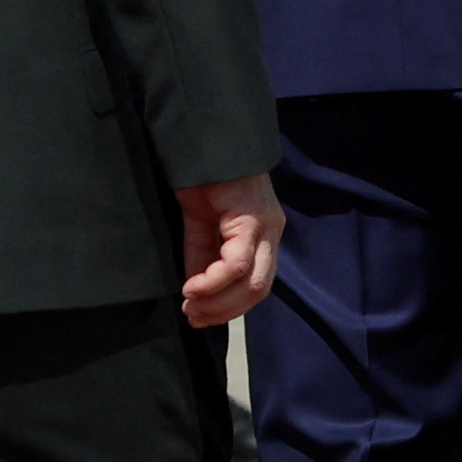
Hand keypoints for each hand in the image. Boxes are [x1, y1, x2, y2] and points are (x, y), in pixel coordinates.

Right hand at [176, 170, 285, 326]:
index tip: (198, 318)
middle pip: (259, 291)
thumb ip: (201, 257)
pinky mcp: (253, 219)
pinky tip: (192, 286)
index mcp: (262, 236)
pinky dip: (213, 281)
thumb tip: (194, 292)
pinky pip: (237, 262)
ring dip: (219, 302)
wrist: (205, 144)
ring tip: (190, 304)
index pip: (256, 286)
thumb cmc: (203, 178)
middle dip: (224, 311)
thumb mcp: (200, 227)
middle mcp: (271, 234)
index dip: (228, 309)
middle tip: (193, 317)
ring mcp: (266, 226)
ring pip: (254, 282)